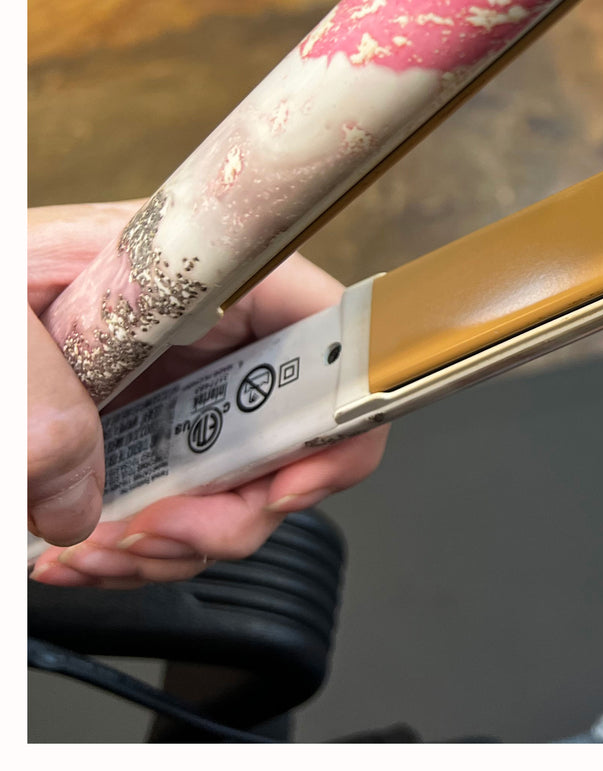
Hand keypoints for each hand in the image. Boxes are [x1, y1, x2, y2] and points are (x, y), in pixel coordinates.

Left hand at [28, 200, 387, 586]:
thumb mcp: (7, 305)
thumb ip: (39, 385)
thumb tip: (74, 494)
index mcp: (209, 279)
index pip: (329, 334)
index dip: (338, 415)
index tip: (286, 484)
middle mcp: (210, 338)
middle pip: (292, 435)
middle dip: (237, 510)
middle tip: (164, 530)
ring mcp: (179, 396)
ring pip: (238, 492)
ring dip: (176, 546)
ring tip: (94, 551)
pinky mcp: (138, 443)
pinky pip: (177, 514)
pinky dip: (134, 554)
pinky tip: (75, 551)